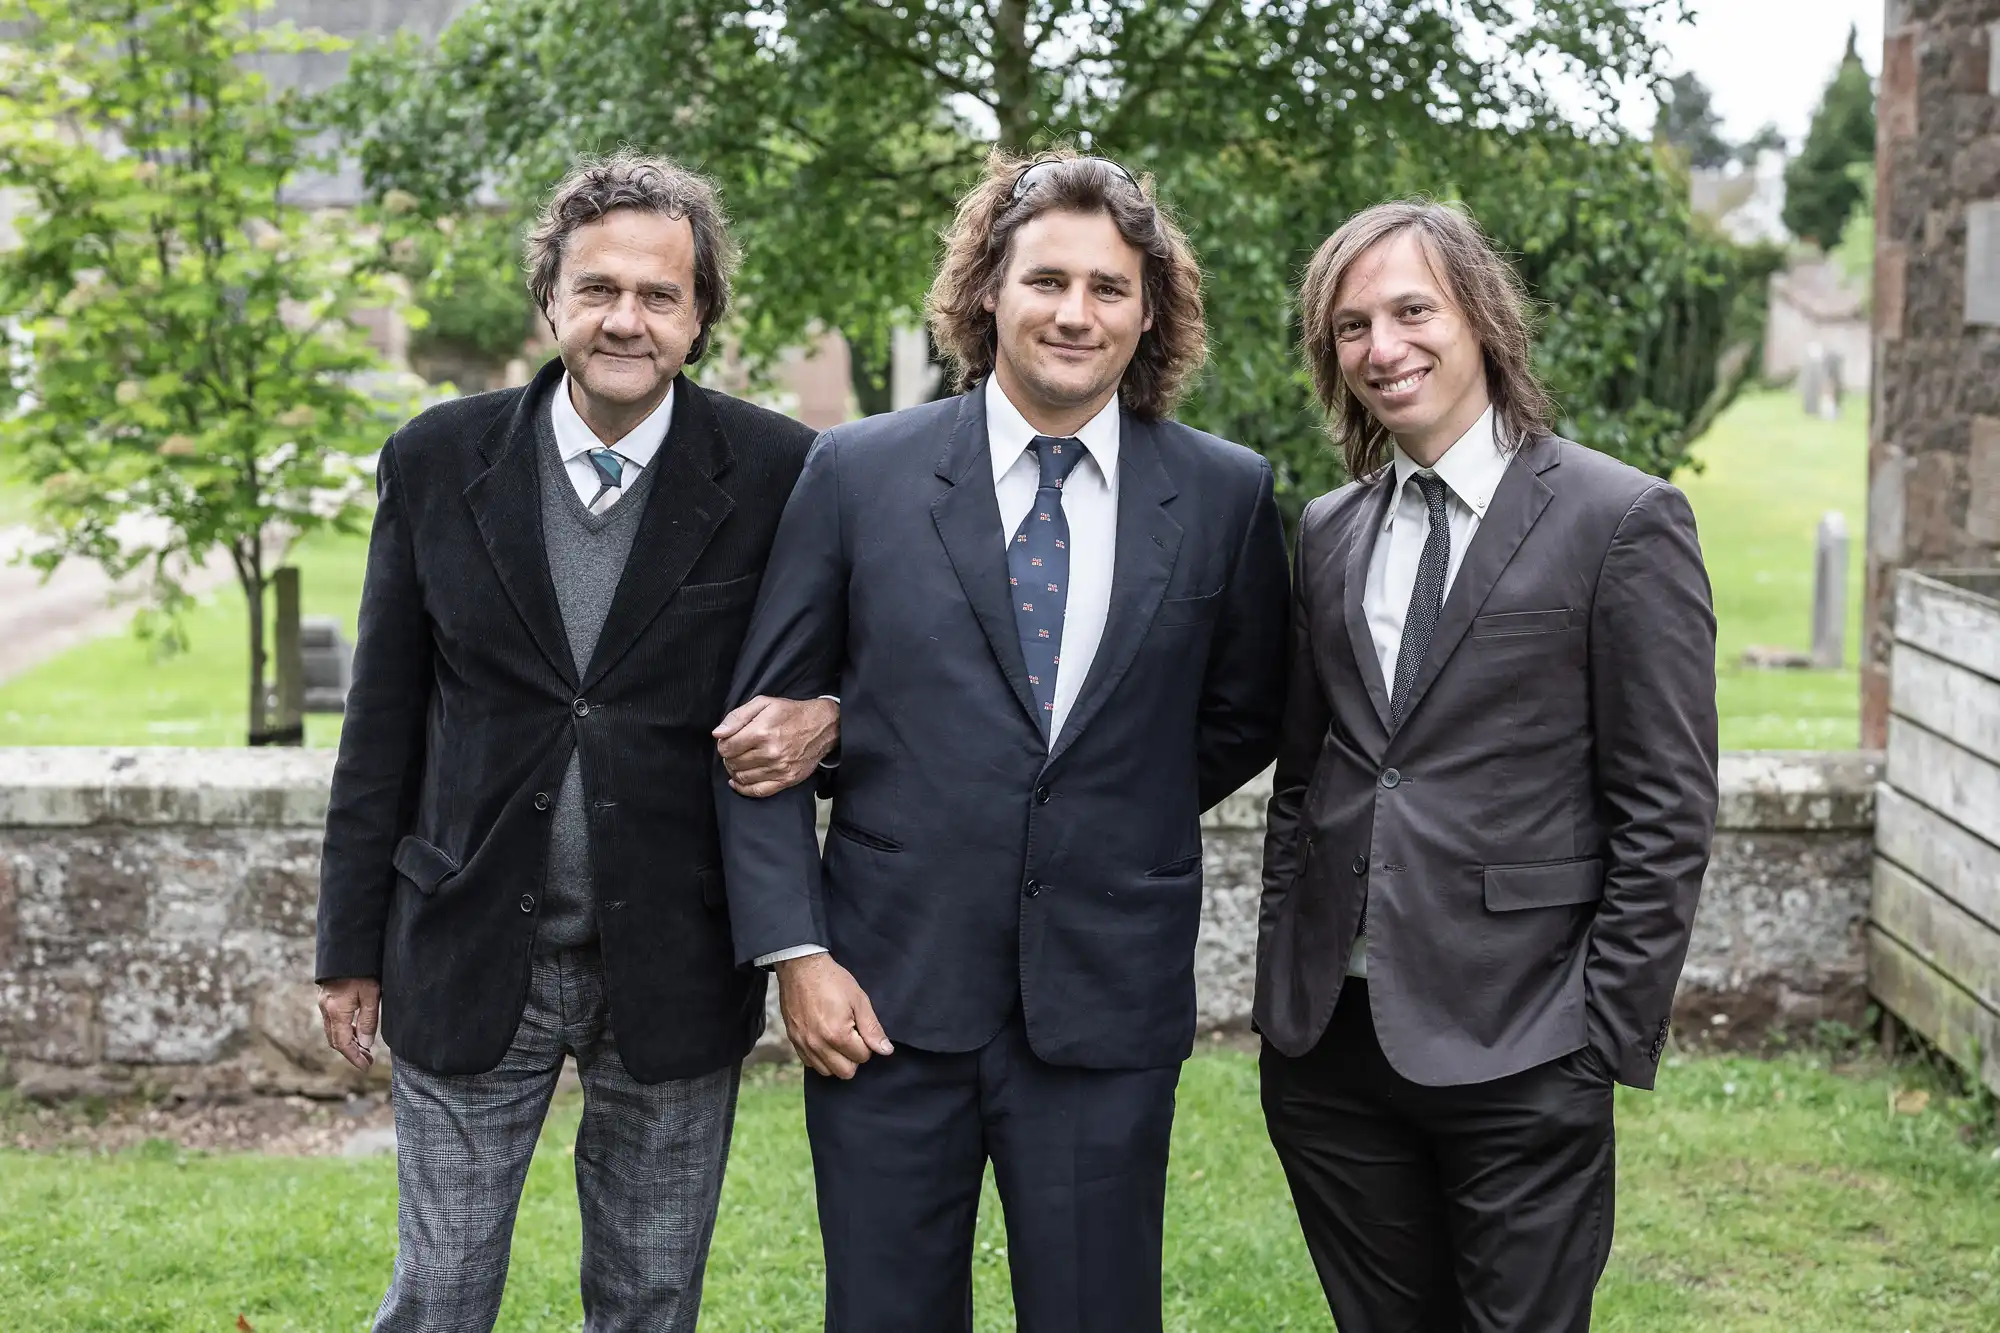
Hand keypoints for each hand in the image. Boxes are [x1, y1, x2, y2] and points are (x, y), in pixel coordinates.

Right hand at [317, 977, 381, 1071]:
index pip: (343, 1043)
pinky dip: (344, 1030)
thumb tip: (366, 1044)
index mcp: (336, 1011)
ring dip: (347, 1042)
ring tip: (365, 1048)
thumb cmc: (362, 970)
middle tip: (367, 1060)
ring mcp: (324, 1003)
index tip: (365, 1067)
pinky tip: (356, 1030)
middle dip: (351, 1052)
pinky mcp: (326, 998)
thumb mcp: (371, 995)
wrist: (347, 948)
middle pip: (335, 1040)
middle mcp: (326, 1009)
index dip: (354, 1057)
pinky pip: (333, 1021)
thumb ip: (368, 1020)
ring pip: (333, 1031)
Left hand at [715, 695, 838, 796]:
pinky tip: (738, 782)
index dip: (723, 745)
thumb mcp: (763, 703)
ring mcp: (779, 768)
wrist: (822, 726)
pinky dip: (743, 788)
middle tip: (735, 751)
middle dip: (729, 757)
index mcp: (762, 732)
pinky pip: (757, 791)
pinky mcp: (787, 779)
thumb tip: (718, 734)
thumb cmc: (791, 713)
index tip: (728, 741)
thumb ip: (737, 716)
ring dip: (735, 771)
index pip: (727, 747)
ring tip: (740, 762)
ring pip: (742, 777)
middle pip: (733, 763)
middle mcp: (770, 752)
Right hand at [775, 953, 892, 1078]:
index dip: (867, 1043)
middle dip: (854, 1057)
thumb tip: (885, 1050)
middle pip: (846, 1072)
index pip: (863, 1057)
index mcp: (837, 1035)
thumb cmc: (831, 980)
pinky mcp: (793, 1041)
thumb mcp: (859, 1000)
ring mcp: (804, 1044)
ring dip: (837, 1060)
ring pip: (827, 1072)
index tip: (861, 1027)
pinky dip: (820, 1057)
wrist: (801, 967)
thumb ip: (872, 1028)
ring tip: (838, 1038)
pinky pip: (810, 1063)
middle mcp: (818, 1044)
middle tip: (853, 1036)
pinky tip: (824, 1039)